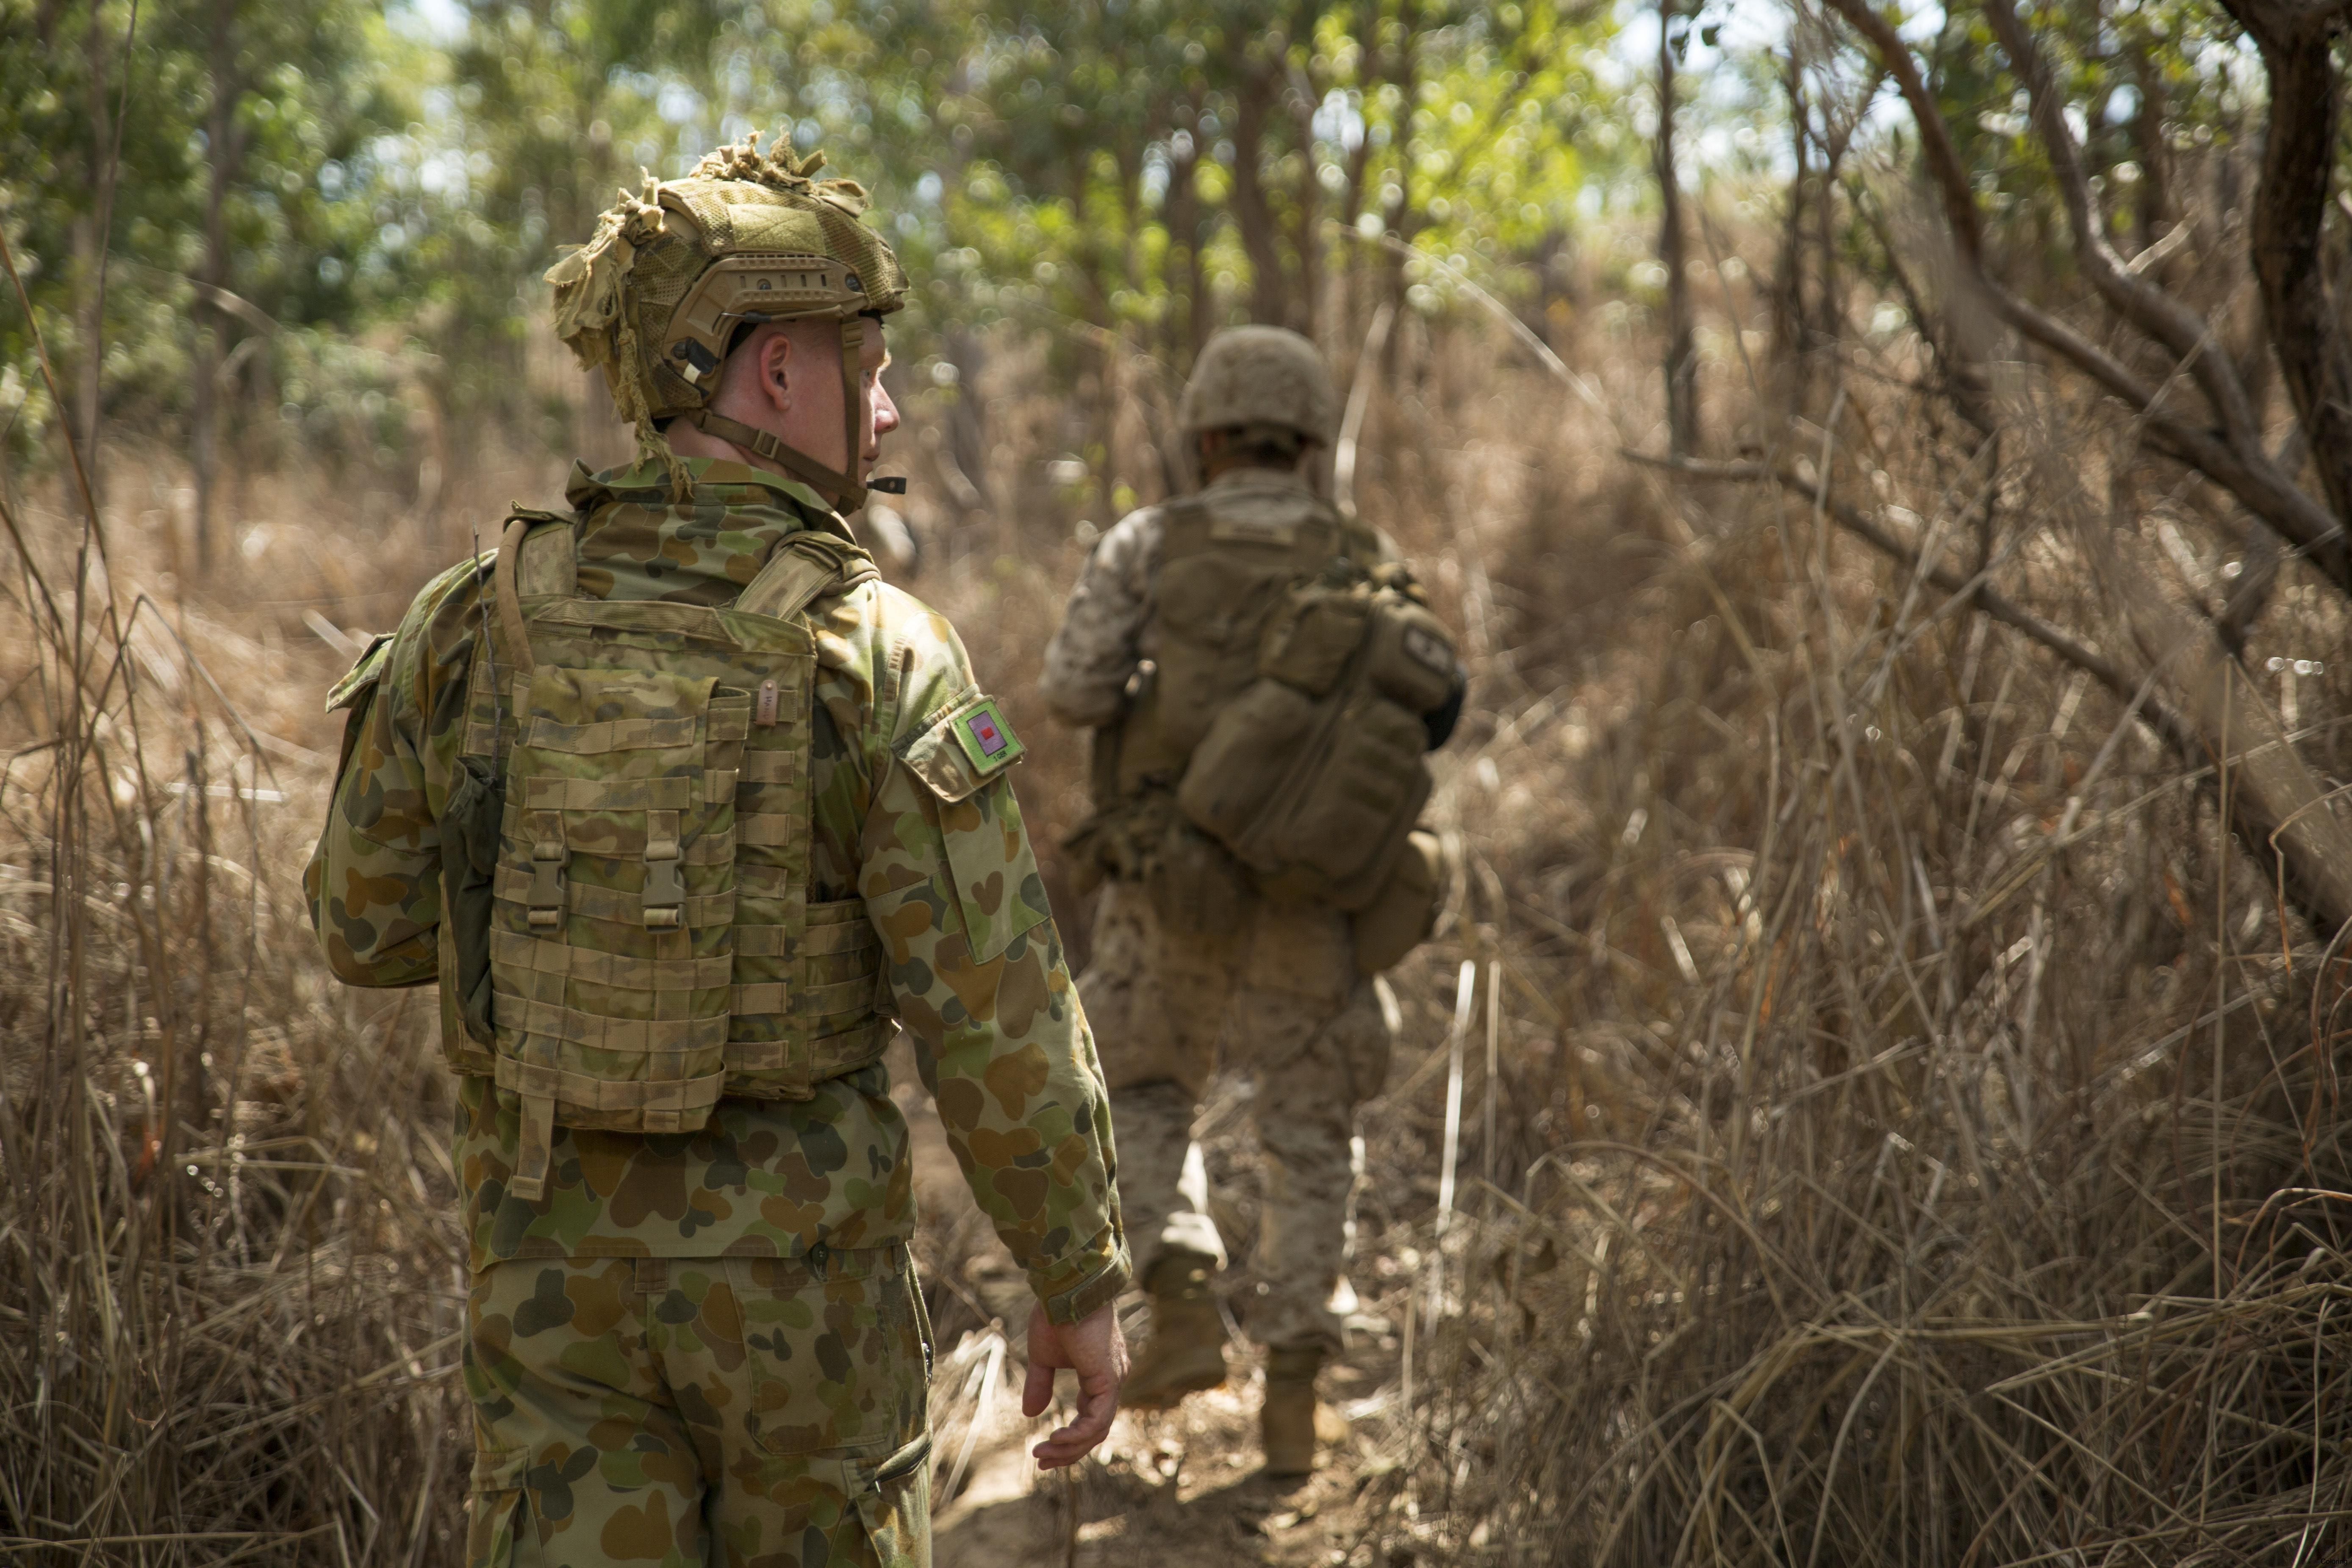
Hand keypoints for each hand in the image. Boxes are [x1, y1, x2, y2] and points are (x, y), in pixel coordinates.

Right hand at [1023, 1300, 1127, 1469]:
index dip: (1069, 1438)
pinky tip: (1056, 1439)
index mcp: (1101, 1375)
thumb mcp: (1042, 1356)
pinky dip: (1077, 1435)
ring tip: (1042, 1453)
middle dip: (1068, 1451)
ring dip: (1069, 1447)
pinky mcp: (1109, 1379)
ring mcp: (1114, 1380)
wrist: (1064, 1288)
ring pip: (1097, 1429)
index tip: (1043, 1448)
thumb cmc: (1055, 1314)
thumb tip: (1031, 1415)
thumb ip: (1041, 1384)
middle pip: (1095, 1429)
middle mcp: (1113, 1380)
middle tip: (1041, 1461)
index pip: (1091, 1418)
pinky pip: (1097, 1419)